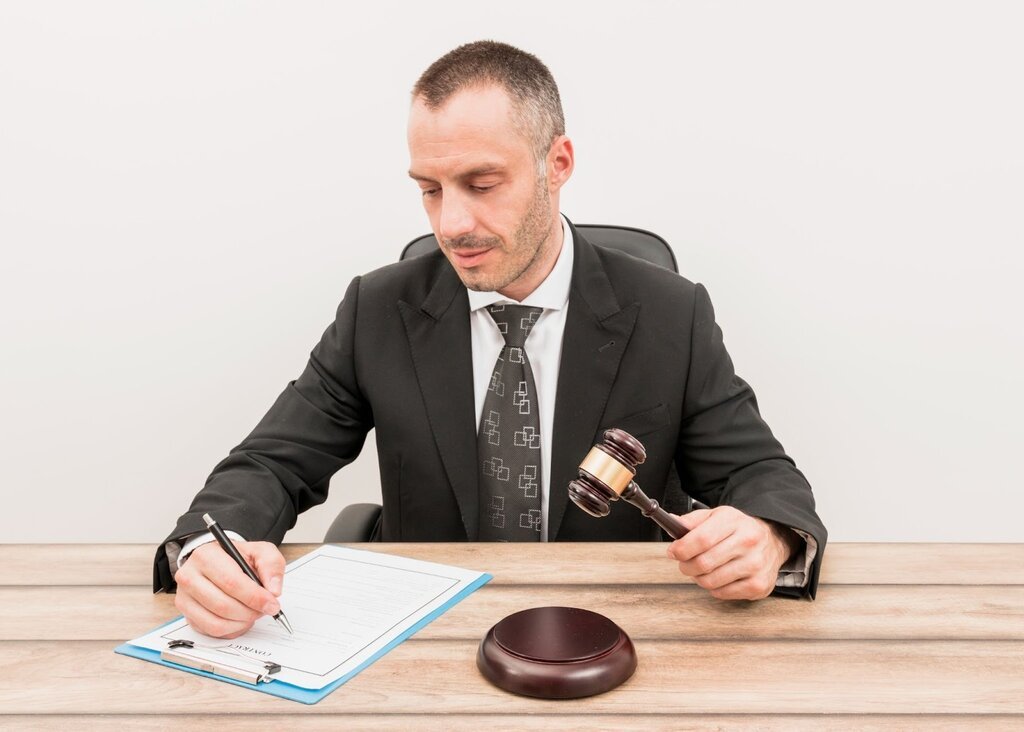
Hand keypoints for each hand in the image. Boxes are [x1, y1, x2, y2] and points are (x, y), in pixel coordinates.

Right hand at [173, 540, 284, 637]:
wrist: (218, 561)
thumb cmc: (237, 558)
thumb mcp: (259, 551)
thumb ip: (271, 565)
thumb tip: (273, 590)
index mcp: (206, 556)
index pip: (231, 582)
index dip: (255, 597)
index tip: (272, 603)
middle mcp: (189, 577)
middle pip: (222, 605)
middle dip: (250, 612)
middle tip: (264, 609)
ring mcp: (184, 598)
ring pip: (216, 622)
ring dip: (241, 623)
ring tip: (253, 613)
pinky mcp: (187, 615)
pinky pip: (211, 631)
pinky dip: (232, 629)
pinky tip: (241, 619)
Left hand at [666, 506, 798, 600]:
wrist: (772, 541)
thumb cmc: (739, 529)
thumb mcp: (716, 516)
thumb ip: (692, 521)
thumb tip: (672, 524)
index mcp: (734, 520)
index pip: (701, 539)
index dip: (681, 549)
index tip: (673, 552)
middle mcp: (748, 541)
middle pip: (703, 563)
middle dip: (686, 566)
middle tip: (685, 563)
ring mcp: (755, 565)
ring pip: (710, 581)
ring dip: (698, 578)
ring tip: (702, 570)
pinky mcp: (758, 585)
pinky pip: (722, 593)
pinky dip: (714, 588)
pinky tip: (719, 577)